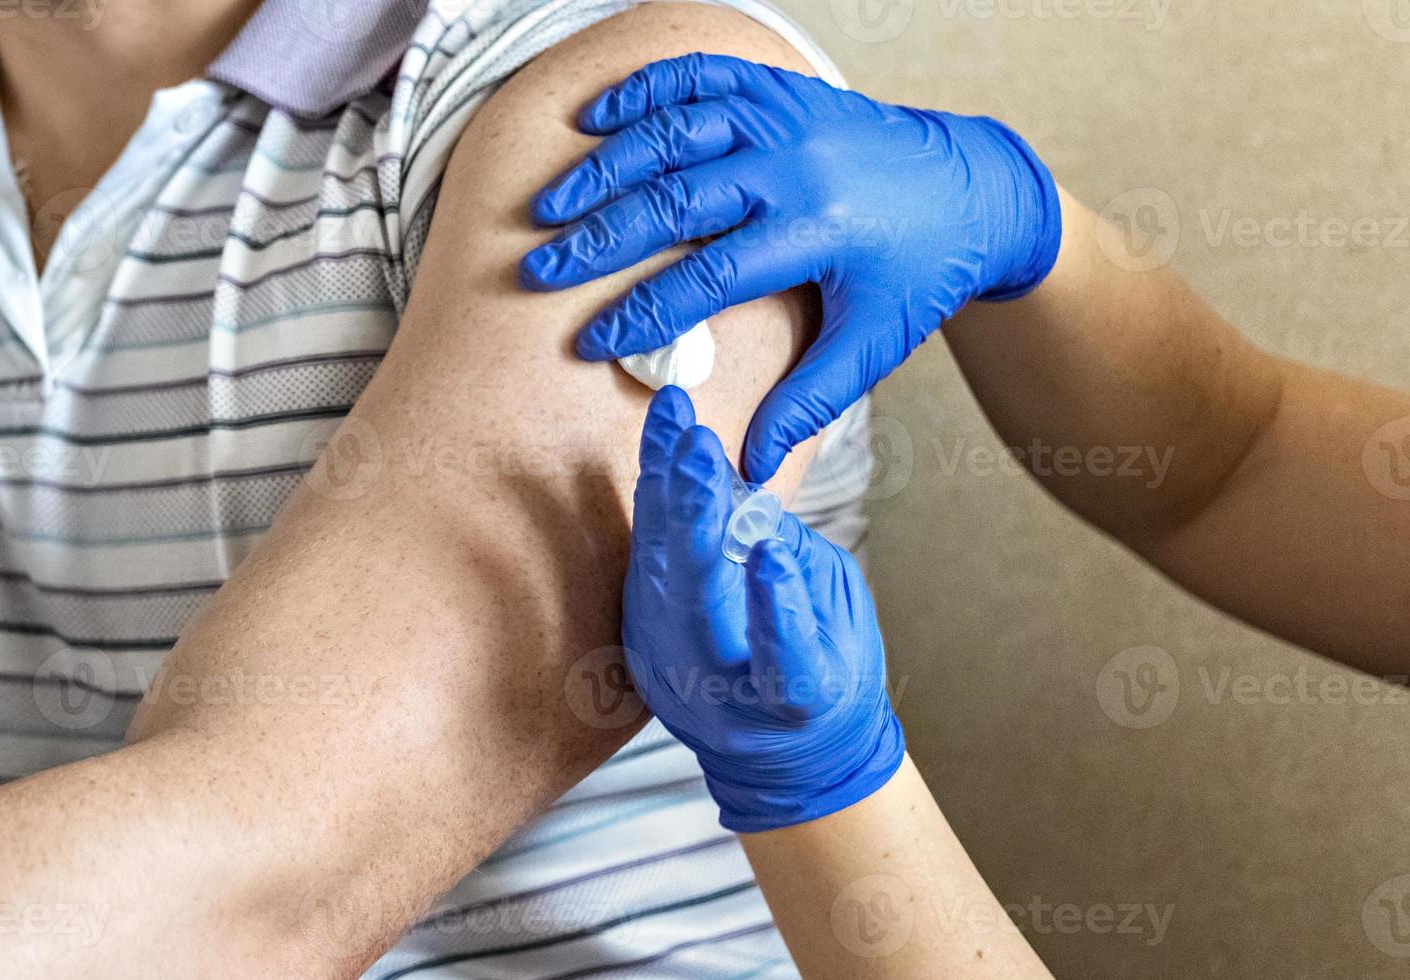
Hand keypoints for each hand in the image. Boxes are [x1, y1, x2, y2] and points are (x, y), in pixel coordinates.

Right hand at [521, 53, 1061, 482]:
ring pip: (676, 129)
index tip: (588, 340)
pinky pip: (701, 75)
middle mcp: (795, 164)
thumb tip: (750, 469)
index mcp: (818, 229)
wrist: (974, 190)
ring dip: (606, 166)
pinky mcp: (781, 88)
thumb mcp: (873, 344)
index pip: (708, 275)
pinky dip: (644, 89)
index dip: (643, 311)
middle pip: (676, 198)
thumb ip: (808, 402)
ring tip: (549, 208)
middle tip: (538, 270)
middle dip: (599, 239)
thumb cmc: (919, 274)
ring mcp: (786, 115)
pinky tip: (595, 116)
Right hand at [622, 386, 904, 832]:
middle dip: (674, 493)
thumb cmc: (770, 665)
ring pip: (705, 599)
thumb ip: (721, 540)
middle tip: (685, 433)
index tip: (669, 407)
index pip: (660, 526)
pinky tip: (770, 558)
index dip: (659, 466)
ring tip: (706, 469)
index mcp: (674, 605)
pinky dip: (771, 605)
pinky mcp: (787, 703)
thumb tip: (703, 464)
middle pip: (670, 558)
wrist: (810, 770)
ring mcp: (728, 678)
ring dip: (703, 531)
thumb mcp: (734, 595)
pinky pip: (776, 655)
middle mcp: (685, 641)